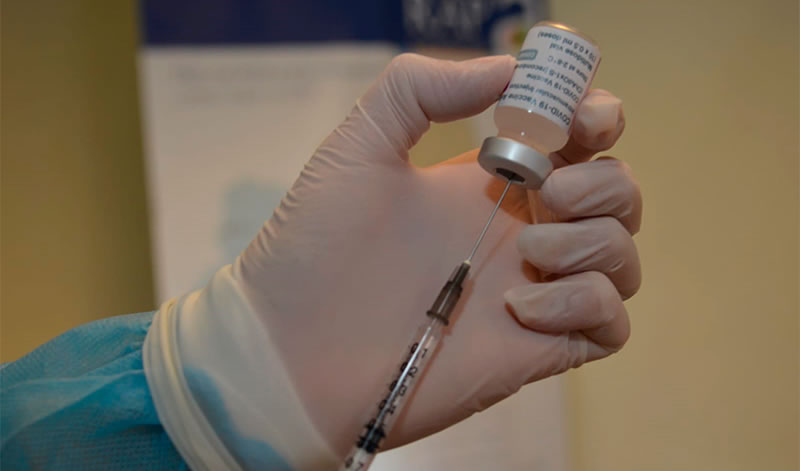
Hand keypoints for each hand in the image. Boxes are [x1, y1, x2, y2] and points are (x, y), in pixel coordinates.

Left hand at [235, 54, 638, 455]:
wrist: (289, 349)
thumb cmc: (314, 246)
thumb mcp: (358, 145)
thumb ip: (421, 87)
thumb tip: (507, 67)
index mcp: (490, 181)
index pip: (578, 141)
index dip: (598, 117)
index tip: (583, 116)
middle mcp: (522, 230)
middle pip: (618, 194)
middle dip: (601, 181)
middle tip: (544, 191)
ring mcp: (535, 290)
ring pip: (623, 257)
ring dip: (593, 240)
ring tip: (526, 247)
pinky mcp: (538, 349)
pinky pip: (610, 323)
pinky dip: (584, 303)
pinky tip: (515, 306)